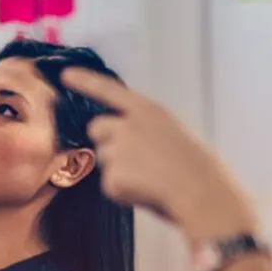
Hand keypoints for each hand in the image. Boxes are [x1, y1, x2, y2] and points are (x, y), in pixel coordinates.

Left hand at [61, 68, 257, 239]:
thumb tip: (126, 147)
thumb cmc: (200, 171)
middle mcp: (129, 125)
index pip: (111, 90)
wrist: (205, 196)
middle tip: (136, 161)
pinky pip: (110, 186)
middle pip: (97, 128)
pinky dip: (125, 193)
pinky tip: (148, 193)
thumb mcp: (176, 136)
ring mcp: (118, 150)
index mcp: (150, 111)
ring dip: (119, 170)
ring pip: (104, 159)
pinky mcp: (112, 176)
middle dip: (107, 142)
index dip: (86, 82)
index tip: (66, 75)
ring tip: (152, 181)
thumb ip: (147, 132)